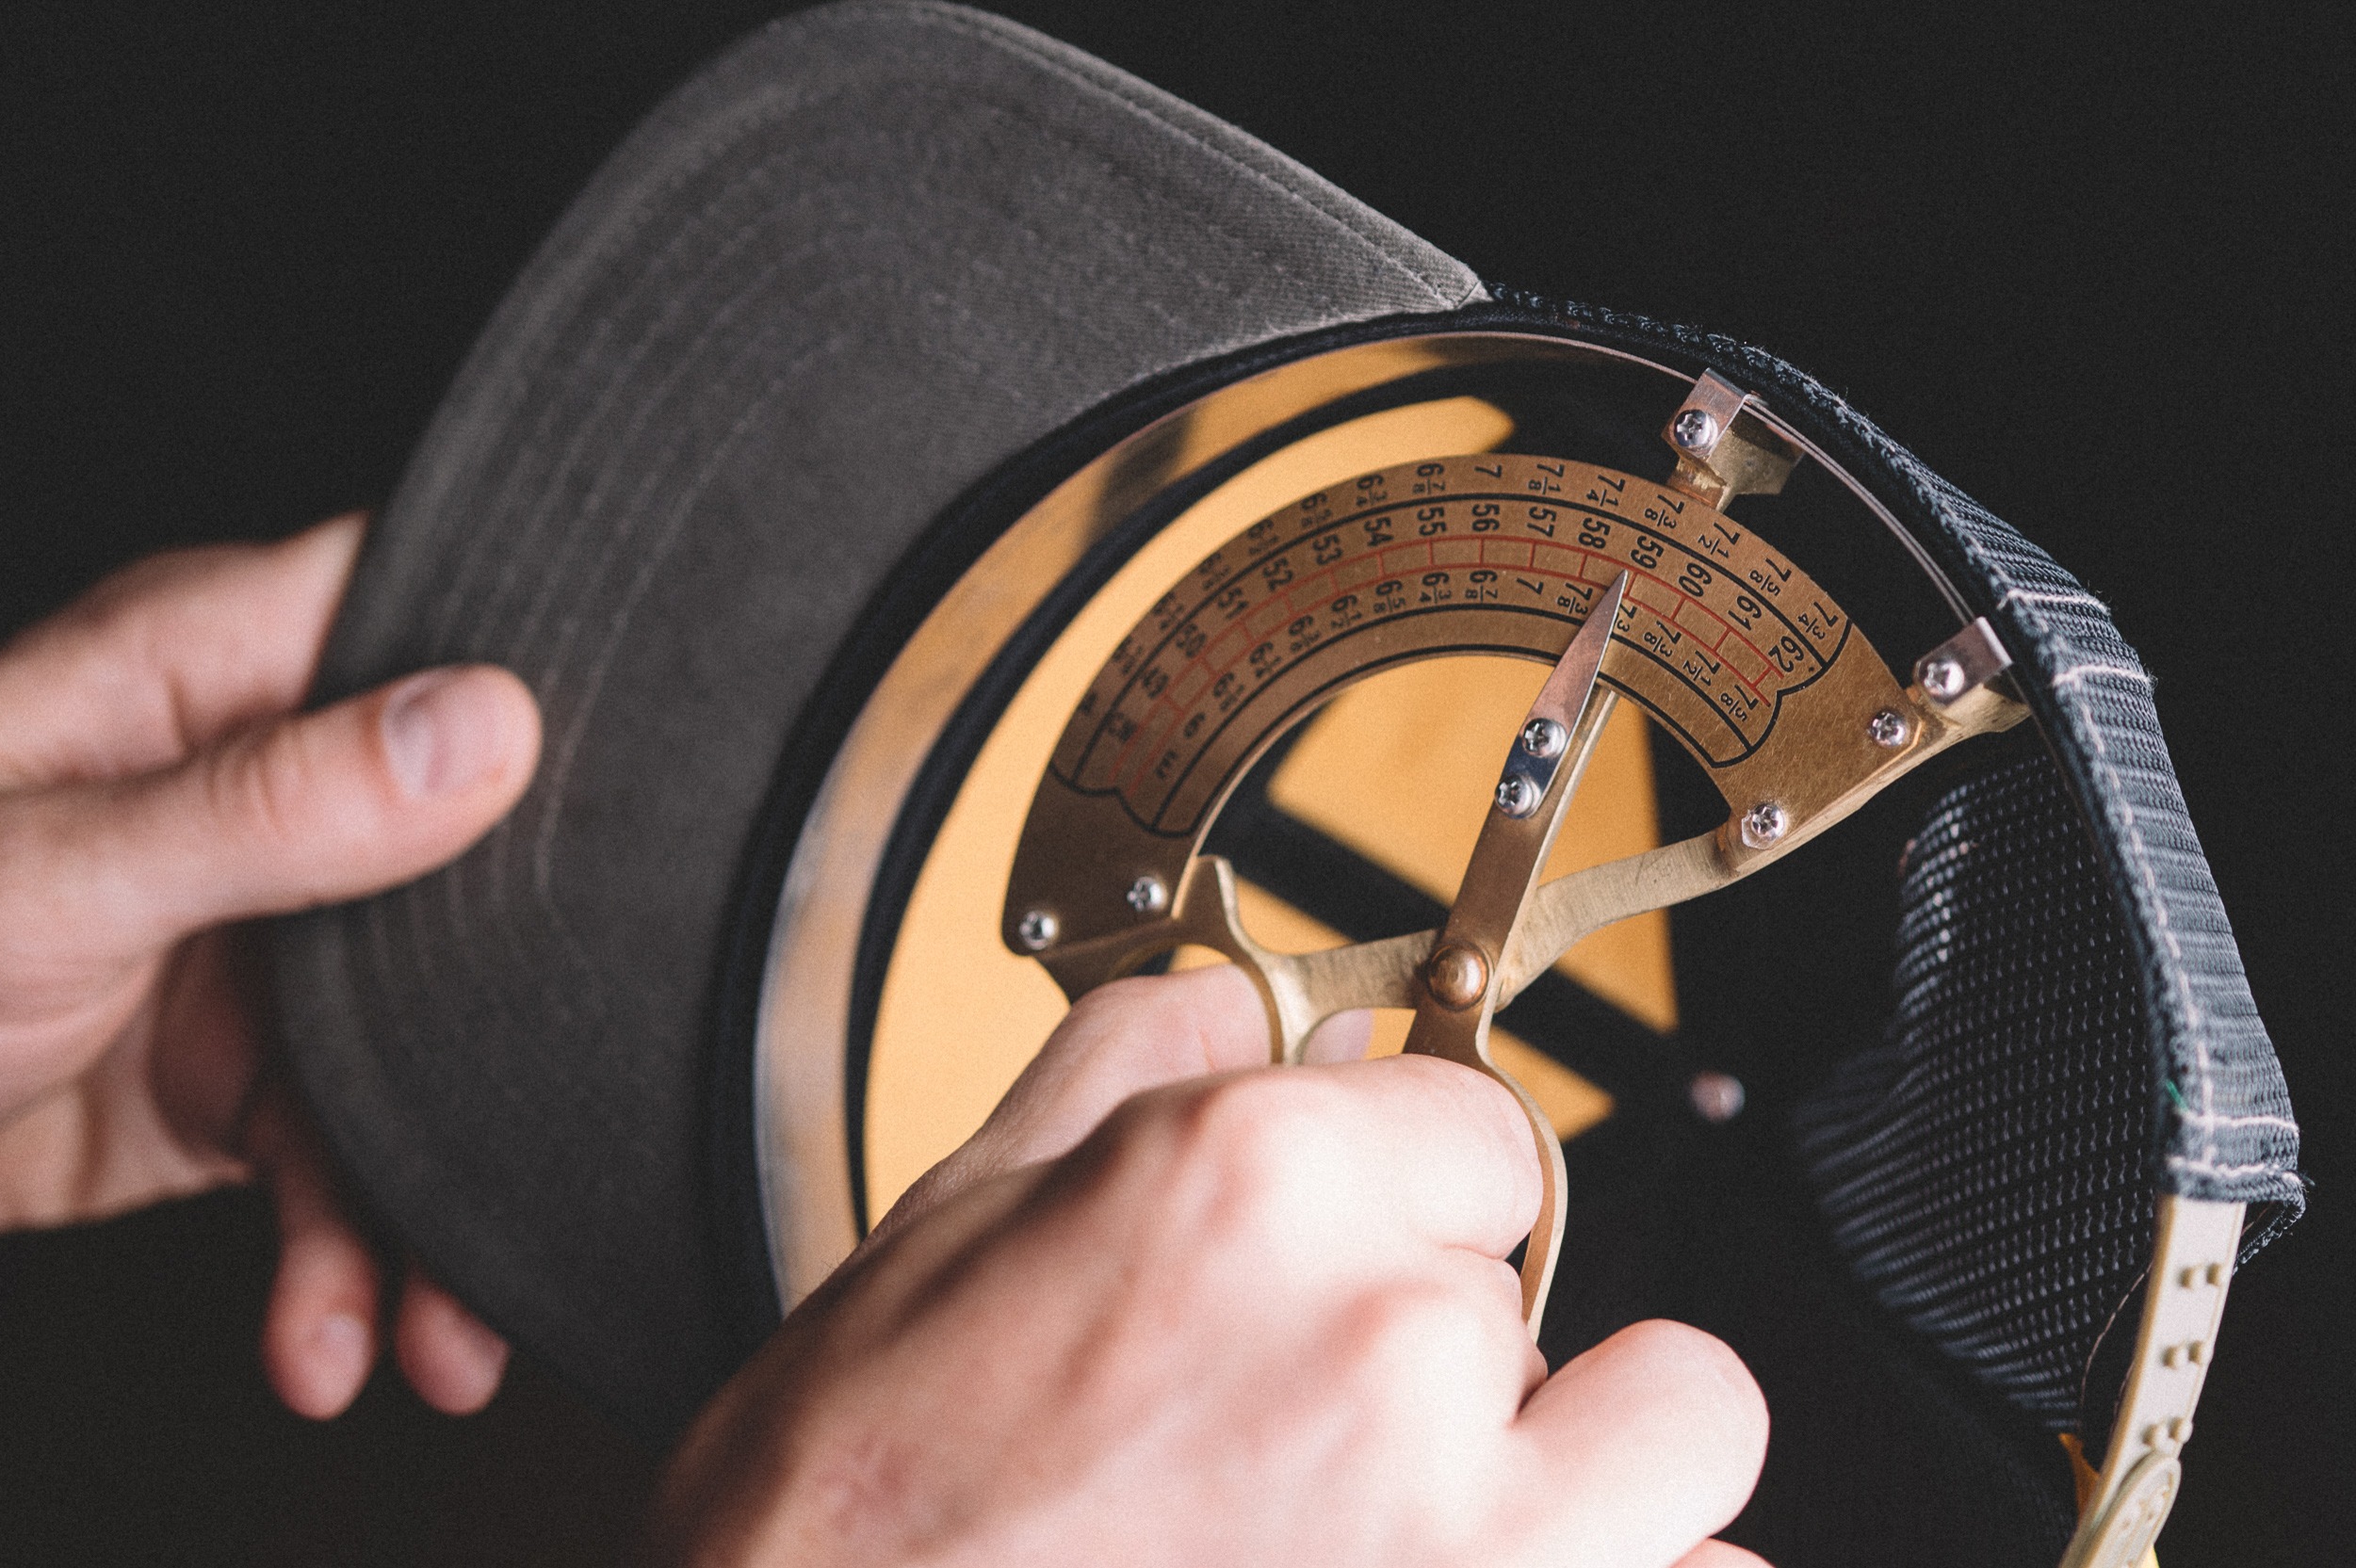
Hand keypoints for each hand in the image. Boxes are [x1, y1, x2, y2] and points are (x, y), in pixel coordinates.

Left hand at [0, 516, 541, 1418]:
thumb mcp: (56, 872)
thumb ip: (268, 807)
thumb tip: (485, 724)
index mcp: (218, 680)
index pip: (431, 620)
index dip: (553, 674)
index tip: (656, 782)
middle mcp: (262, 801)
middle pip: (469, 871)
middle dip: (522, 1023)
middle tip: (570, 1124)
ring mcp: (260, 944)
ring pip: (419, 1052)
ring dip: (433, 1206)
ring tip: (450, 1330)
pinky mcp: (234, 1078)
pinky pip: (337, 1161)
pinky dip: (345, 1261)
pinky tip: (328, 1337)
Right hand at [661, 966, 1769, 1567]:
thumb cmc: (852, 1523)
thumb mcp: (950, 1221)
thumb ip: (1135, 1066)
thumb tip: (1263, 1010)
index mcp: (1255, 1184)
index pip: (1470, 1115)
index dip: (1399, 1186)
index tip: (1356, 1241)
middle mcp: (1390, 1343)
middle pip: (1535, 1269)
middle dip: (1442, 1328)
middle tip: (1304, 1419)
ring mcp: (1475, 1536)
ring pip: (1674, 1424)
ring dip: (1586, 1458)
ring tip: (1426, 1512)